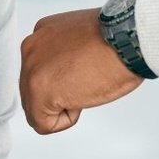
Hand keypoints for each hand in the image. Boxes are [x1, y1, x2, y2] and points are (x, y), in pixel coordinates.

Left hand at [19, 9, 142, 134]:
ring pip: (36, 108)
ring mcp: (32, 71)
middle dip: (60, 95)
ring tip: (86, 86)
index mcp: (41, 35)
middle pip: (33, 91)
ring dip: (63, 106)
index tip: (86, 70)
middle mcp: (31, 49)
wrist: (127, 39)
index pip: (39, 71)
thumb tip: (66, 76)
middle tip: (87, 80)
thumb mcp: (82, 40)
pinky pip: (43, 123)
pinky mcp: (39, 92)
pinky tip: (81, 99)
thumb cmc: (118, 40)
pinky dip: (65, 121)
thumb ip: (65, 55)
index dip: (65, 80)